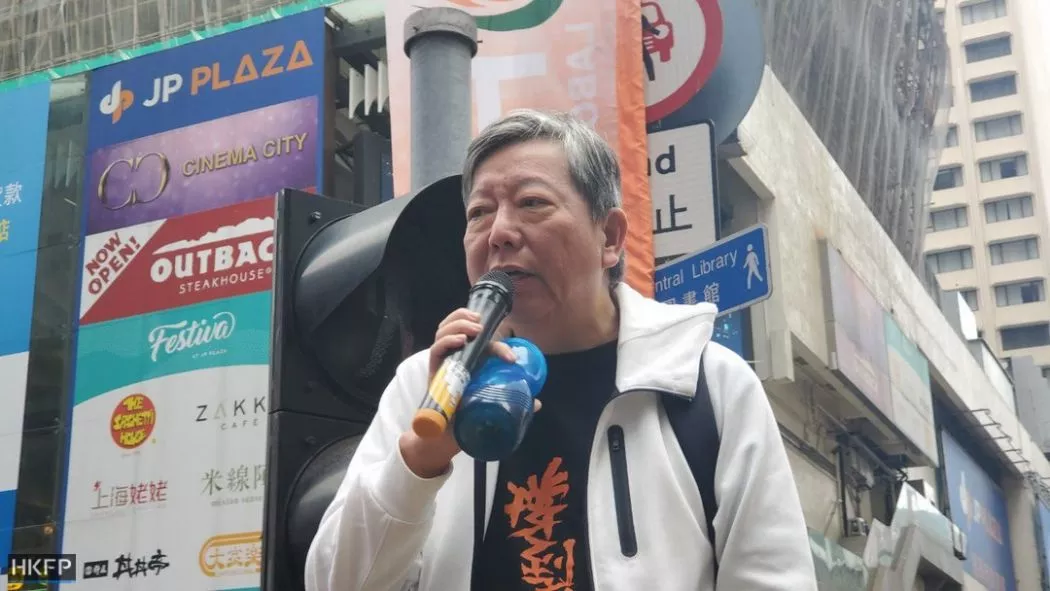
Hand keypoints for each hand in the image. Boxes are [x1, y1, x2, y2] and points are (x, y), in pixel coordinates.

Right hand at [400, 308, 538, 478]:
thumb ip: (513, 402)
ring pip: (444, 332)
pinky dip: (446, 341)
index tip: (512, 359)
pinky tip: (459, 340)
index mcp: (470, 360)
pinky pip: (436, 350)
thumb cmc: (469, 416)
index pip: (481, 342)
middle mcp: (456, 357)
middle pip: (455, 325)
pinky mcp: (434, 372)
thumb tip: (537, 403)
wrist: (447, 437)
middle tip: (481, 323)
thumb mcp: (493, 404)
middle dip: (465, 317)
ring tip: (473, 328)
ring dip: (458, 324)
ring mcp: (444, 363)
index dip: (497, 344)